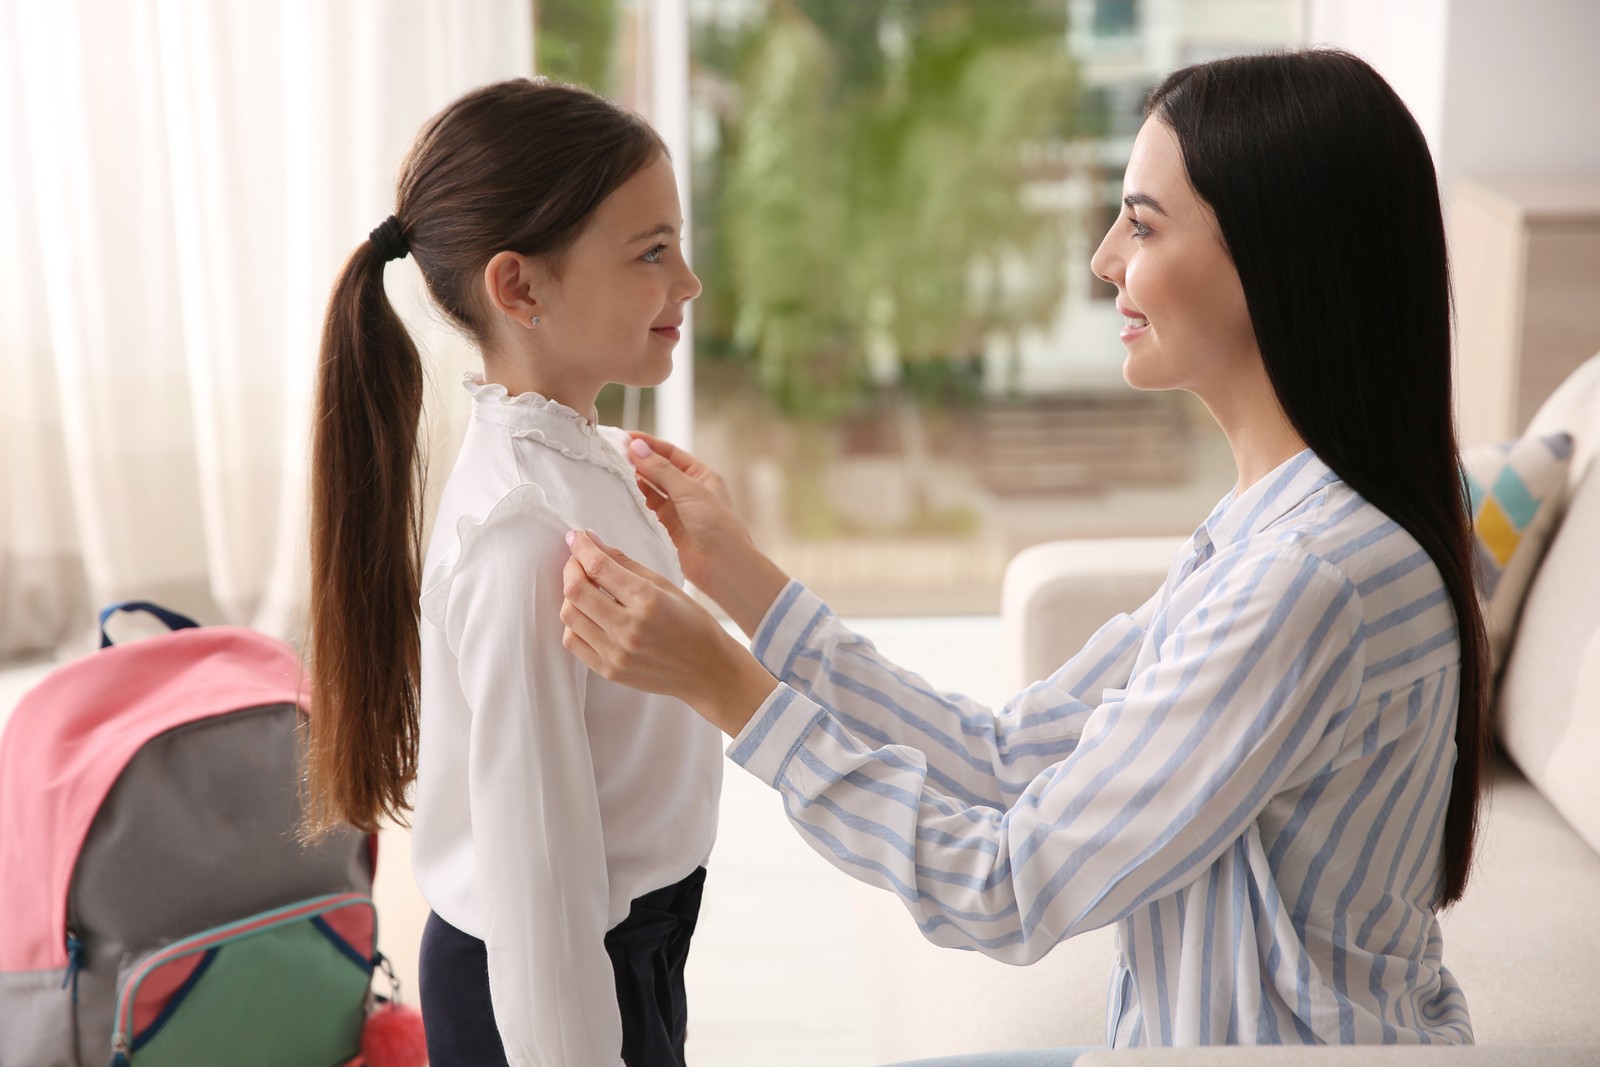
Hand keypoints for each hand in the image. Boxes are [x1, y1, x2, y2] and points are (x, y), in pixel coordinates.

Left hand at [561, 529, 777, 735]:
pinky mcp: (609, 671)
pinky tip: (588, 614)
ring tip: (585, 587)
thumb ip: (625, 563)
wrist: (707, 670)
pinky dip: (573, 623)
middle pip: (576, 591)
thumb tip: (592, 542)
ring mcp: (617, 653)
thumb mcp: (665, 585)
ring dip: (570, 595)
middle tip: (577, 560)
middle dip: (571, 568)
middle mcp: (629, 628)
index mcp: (648, 600)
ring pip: (569, 615)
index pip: (599, 567)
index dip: (580, 547)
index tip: (575, 537)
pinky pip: (572, 642)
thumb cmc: (692, 623)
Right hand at [624, 433, 744, 587]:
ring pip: (652, 489)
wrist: (723, 566)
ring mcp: (678, 510)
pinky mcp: (668, 528)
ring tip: (615, 471)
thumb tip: (637, 447)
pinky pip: (649, 510)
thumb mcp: (689, 491)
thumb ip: (661, 470)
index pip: (670, 453)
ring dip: (636, 480)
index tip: (626, 438)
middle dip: (639, 461)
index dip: (648, 445)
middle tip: (614, 454)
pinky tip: (624, 494)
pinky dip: (637, 501)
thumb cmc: (717, 525)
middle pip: (659, 470)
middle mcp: (689, 491)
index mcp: (701, 476)